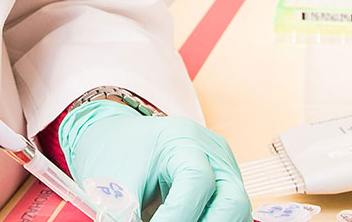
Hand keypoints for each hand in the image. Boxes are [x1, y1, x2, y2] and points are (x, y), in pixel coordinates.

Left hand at [59, 100, 250, 221]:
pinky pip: (228, 215)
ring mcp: (224, 169)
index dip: (178, 216)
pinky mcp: (224, 186)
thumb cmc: (117, 154)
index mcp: (182, 138)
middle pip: (233, 201)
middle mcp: (212, 152)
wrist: (122, 138)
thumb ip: (126, 214)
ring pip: (236, 213)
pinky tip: (184, 221)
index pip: (196, 181)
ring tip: (172, 221)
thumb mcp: (116, 183)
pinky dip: (207, 221)